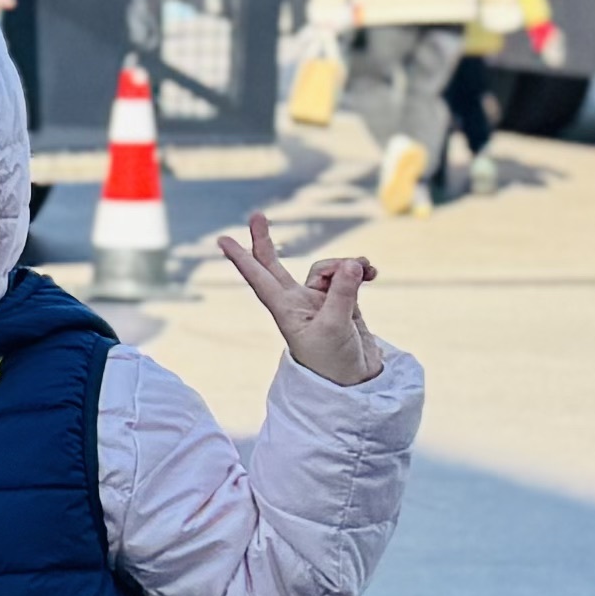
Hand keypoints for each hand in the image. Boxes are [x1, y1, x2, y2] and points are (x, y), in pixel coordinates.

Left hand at [215, 212, 383, 385]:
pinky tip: (373, 272)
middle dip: (265, 241)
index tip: (222, 240)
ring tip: (365, 271)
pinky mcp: (342, 302)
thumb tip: (351, 263)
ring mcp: (319, 300)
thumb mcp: (336, 327)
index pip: (259, 278)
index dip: (242, 259)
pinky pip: (347, 275)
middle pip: (274, 265)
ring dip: (344, 264)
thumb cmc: (334, 361)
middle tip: (256, 215)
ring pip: (325, 267)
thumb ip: (342, 293)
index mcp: (285, 309)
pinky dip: (359, 271)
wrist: (356, 381)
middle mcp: (297, 301)